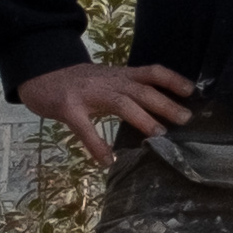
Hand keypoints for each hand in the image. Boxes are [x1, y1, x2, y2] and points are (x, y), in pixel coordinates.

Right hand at [16, 59, 196, 165]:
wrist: (40, 72)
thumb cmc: (76, 82)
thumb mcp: (105, 80)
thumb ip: (126, 90)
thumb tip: (155, 108)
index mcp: (119, 76)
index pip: (151, 72)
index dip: (172, 79)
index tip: (192, 91)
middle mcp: (108, 81)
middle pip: (141, 89)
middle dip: (165, 103)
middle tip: (186, 118)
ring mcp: (88, 93)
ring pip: (120, 102)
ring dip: (142, 117)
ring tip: (159, 134)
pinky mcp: (68, 107)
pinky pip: (84, 127)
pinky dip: (97, 144)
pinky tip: (106, 160)